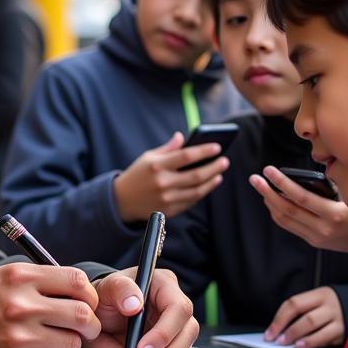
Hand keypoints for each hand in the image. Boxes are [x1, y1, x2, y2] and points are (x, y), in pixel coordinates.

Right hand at [0, 263, 101, 347]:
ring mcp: (20, 338)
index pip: (77, 282)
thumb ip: (44, 281)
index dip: (89, 295)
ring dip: (71, 345)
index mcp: (22, 277)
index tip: (87, 302)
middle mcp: (22, 306)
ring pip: (73, 345)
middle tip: (85, 327)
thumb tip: (84, 293)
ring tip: (55, 340)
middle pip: (82, 316)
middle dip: (90, 324)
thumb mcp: (8, 276)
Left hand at [85, 267, 197, 347]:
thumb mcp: (105, 287)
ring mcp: (176, 325)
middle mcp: (175, 303)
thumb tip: (134, 305)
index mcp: (163, 284)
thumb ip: (119, 290)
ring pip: (186, 347)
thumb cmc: (105, 296)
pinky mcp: (172, 343)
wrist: (99, 314)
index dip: (164, 332)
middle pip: (188, 330)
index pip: (178, 308)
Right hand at [113, 132, 228, 223]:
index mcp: (157, 166)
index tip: (217, 146)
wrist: (122, 201)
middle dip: (214, 167)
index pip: (186, 156)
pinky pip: (190, 202)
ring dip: (211, 182)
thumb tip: (183, 137)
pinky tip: (207, 185)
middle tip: (225, 161)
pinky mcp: (169, 211)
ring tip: (219, 174)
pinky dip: (201, 193)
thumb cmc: (138, 174)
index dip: (204, 151)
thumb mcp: (148, 157)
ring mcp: (166, 199)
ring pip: (197, 191)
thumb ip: (167, 148)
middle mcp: (163, 183)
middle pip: (196, 175)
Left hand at [250, 166, 347, 254]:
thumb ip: (328, 189)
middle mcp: (322, 229)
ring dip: (270, 203)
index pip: (301, 198)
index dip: (282, 183)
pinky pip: (290, 226)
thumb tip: (302, 177)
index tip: (269, 171)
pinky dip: (278, 214)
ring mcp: (316, 237)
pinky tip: (272, 202)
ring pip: (285, 220)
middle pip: (287, 209)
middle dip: (267, 192)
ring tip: (261, 187)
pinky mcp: (313, 242)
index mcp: (334, 215)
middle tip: (255, 178)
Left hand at [264, 286, 343, 347]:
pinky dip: (315, 345)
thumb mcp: (318, 300)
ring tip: (292, 346)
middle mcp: (330, 306)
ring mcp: (340, 320)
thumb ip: (301, 311)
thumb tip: (279, 329)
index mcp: (319, 294)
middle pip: (307, 319)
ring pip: (319, 332)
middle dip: (290, 331)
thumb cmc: (332, 304)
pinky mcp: (346, 333)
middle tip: (279, 341)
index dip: (279, 319)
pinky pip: (328, 341)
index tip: (269, 333)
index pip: (294, 304)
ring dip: (303, 341)